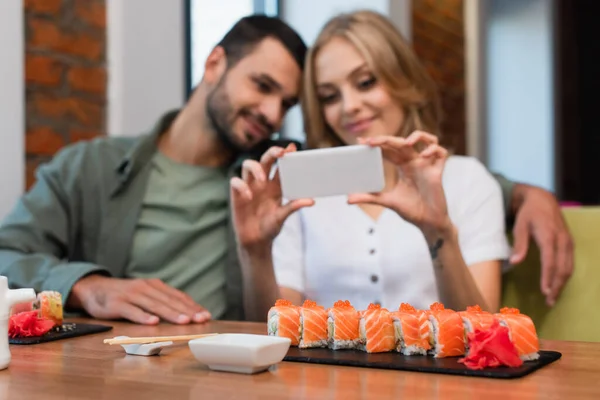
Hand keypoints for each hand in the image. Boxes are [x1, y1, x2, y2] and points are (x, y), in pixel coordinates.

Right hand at [67, 275, 211, 324]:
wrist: (94, 288)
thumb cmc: (125, 295)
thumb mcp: (145, 294)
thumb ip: (162, 301)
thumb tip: (186, 313)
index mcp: (155, 285)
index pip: (177, 296)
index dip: (192, 306)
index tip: (206, 315)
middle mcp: (145, 287)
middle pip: (169, 300)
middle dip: (187, 311)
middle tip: (201, 319)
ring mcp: (131, 295)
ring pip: (155, 305)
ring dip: (171, 313)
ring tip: (184, 321)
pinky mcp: (117, 304)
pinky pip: (132, 311)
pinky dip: (143, 316)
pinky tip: (153, 322)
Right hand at [230, 144, 313, 249]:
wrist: (255, 242)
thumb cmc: (270, 228)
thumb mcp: (282, 217)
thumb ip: (293, 206)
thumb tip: (311, 201)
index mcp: (275, 186)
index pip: (280, 166)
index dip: (285, 155)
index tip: (292, 148)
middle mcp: (262, 183)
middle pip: (264, 160)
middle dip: (272, 153)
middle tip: (280, 153)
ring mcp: (249, 187)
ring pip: (248, 165)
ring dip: (256, 168)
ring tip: (263, 179)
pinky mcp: (236, 194)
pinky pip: (235, 182)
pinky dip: (241, 186)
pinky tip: (248, 196)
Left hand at [348, 131, 450, 239]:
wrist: (427, 223)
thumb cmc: (411, 210)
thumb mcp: (387, 201)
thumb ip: (369, 198)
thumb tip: (348, 200)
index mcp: (403, 166)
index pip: (389, 149)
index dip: (377, 143)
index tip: (361, 142)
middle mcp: (415, 162)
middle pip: (403, 142)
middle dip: (387, 139)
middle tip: (371, 141)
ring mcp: (427, 165)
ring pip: (427, 139)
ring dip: (418, 136)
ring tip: (406, 142)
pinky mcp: (438, 172)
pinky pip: (441, 153)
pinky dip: (433, 150)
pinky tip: (423, 155)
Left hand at [510, 185, 573, 305]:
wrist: (543, 199)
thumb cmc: (528, 213)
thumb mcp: (520, 225)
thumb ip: (519, 244)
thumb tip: (515, 262)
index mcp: (549, 235)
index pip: (550, 261)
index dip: (548, 277)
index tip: (545, 291)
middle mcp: (562, 240)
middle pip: (563, 267)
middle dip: (556, 286)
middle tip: (549, 301)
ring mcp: (568, 241)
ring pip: (569, 267)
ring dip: (562, 284)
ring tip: (552, 298)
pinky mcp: (569, 243)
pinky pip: (570, 263)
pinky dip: (565, 276)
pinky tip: (557, 284)